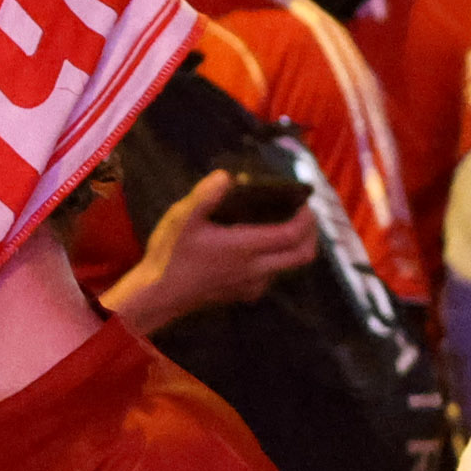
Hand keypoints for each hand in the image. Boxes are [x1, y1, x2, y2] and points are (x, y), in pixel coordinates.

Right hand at [104, 169, 324, 329]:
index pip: (292, 235)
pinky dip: (277, 259)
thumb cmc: (170, 254)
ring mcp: (251, 285)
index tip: (303, 201)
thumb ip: (205, 195)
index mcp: (245, 248)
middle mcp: (255, 270)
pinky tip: (258, 246)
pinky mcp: (243, 294)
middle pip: (302, 255)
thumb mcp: (182, 218)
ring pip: (289, 267)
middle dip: (311, 233)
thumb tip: (227, 176)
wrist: (158, 294)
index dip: (306, 218)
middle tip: (303, 214)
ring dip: (293, 246)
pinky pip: (272, 277)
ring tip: (281, 223)